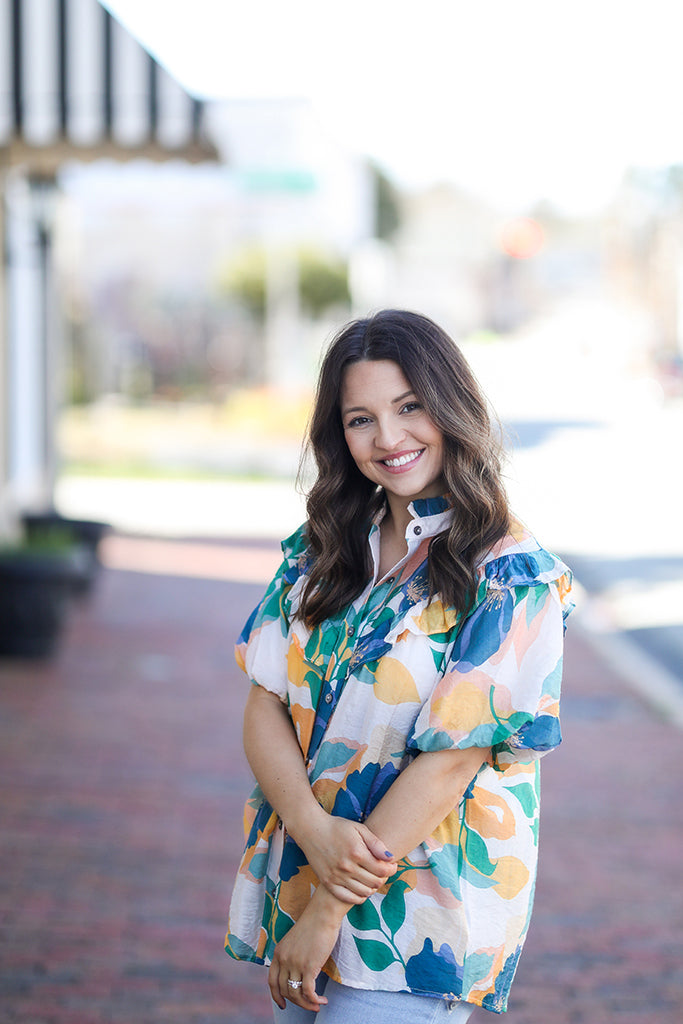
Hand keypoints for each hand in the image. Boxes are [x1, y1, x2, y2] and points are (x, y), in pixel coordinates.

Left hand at [268, 888, 344, 1010]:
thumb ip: (292, 956)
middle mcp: (284, 959)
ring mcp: (295, 963)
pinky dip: (315, 1000)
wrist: (323, 913)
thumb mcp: (295, 941)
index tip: (283, 1005)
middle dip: (296, 1002)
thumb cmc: (314, 925)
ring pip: (296, 994)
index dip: (276, 996)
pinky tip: (323, 1000)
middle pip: (284, 990)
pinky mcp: (309, 966)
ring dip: (307, 1004)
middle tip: (309, 1005)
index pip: (272, 982)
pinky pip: (308, 992)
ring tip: (317, 1004)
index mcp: (278, 953)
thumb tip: (297, 974)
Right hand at [293, 812, 396, 902]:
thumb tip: (391, 858)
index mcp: (357, 852)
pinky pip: (348, 898)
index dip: (391, 870)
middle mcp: (347, 867)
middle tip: (383, 872)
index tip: (392, 866)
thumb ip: (376, 843)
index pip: (382, 870)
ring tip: (373, 879)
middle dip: (383, 878)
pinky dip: (359, 898)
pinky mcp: (328, 883)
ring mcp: (337, 877)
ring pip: (364, 892)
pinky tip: (362, 890)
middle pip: (374, 882)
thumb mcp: (359, 828)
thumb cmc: (337, 827)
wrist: (311, 830)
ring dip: (373, 888)